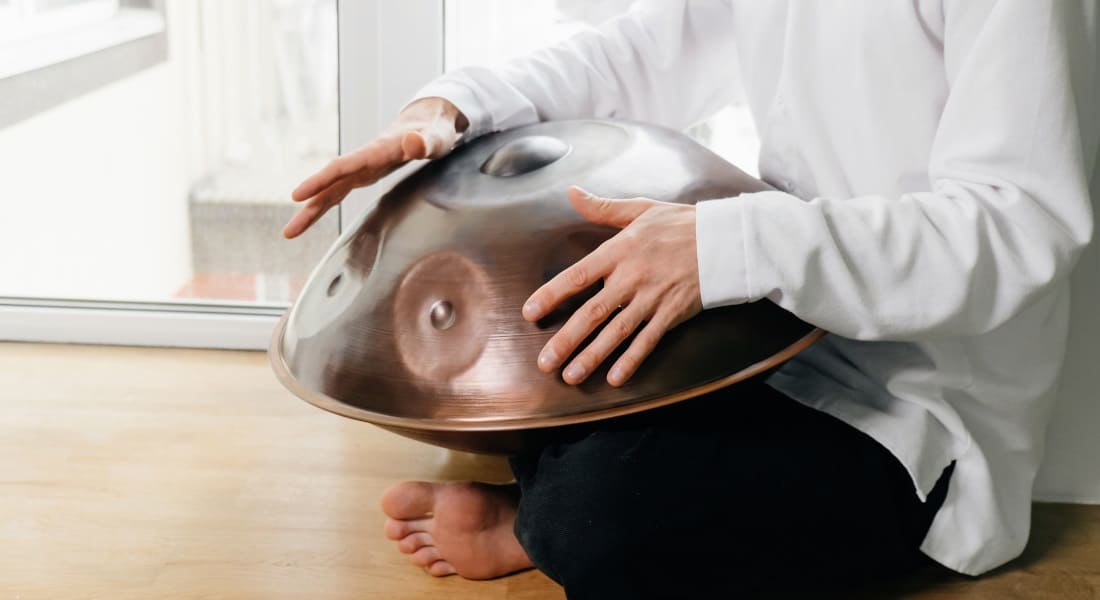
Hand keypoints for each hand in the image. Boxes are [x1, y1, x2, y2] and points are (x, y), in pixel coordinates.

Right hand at [283, 97, 468, 238]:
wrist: (428, 122)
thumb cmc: (434, 131)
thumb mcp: (436, 137)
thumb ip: (426, 142)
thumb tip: (413, 142)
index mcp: (376, 152)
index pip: (342, 167)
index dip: (320, 181)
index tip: (297, 195)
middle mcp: (363, 160)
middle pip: (329, 183)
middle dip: (308, 206)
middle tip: (288, 231)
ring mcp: (361, 168)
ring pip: (330, 190)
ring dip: (311, 210)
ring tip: (290, 233)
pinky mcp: (364, 174)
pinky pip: (339, 191)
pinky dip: (324, 203)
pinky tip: (310, 216)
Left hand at [522, 187, 702, 386]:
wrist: (727, 240)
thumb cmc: (681, 224)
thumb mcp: (640, 209)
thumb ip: (602, 208)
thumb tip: (571, 193)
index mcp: (620, 250)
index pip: (577, 276)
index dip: (552, 295)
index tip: (530, 313)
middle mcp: (632, 277)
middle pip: (593, 313)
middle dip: (566, 339)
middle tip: (545, 362)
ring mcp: (652, 298)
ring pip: (617, 333)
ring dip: (592, 356)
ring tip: (571, 377)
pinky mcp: (672, 314)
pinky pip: (648, 341)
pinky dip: (631, 360)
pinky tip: (614, 378)